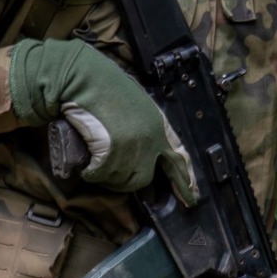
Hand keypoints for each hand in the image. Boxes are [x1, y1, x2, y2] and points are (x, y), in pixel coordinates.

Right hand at [10, 39, 197, 200]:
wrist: (84, 78)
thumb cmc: (105, 87)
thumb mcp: (137, 107)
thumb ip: (144, 128)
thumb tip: (140, 152)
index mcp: (159, 126)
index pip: (178, 160)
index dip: (185, 182)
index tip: (191, 199)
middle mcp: (151, 139)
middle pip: (142, 178)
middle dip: (126, 180)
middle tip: (110, 172)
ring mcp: (132, 147)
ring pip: (121, 180)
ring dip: (107, 177)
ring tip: (96, 165)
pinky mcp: (111, 152)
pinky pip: (101, 175)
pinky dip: (92, 174)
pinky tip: (87, 168)